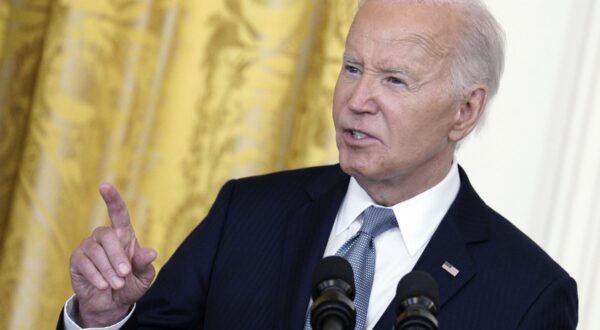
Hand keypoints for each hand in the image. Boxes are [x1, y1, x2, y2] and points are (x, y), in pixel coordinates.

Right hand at [69, 183, 156, 326]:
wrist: (111, 303)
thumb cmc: (129, 284)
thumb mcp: (143, 277)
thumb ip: (145, 264)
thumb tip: (151, 252)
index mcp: (123, 235)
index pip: (118, 212)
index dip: (112, 198)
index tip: (104, 186)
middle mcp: (104, 236)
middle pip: (107, 236)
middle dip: (117, 256)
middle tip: (124, 275)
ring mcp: (89, 247)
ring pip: (96, 252)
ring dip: (108, 271)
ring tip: (116, 284)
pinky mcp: (77, 259)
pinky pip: (85, 264)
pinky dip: (96, 276)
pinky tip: (103, 285)